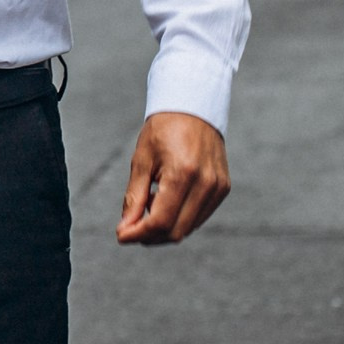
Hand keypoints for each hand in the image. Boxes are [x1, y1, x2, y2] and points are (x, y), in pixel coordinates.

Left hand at [116, 112, 230, 245]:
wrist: (193, 107)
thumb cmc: (162, 130)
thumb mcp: (141, 160)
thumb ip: (134, 198)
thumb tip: (125, 230)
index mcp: (183, 173)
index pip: (161, 221)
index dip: (138, 234)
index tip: (120, 235)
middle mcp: (205, 184)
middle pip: (176, 231)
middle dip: (150, 236)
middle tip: (130, 225)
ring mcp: (218, 188)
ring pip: (188, 228)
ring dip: (164, 227)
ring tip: (149, 203)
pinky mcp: (223, 189)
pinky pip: (199, 216)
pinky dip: (179, 217)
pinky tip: (166, 199)